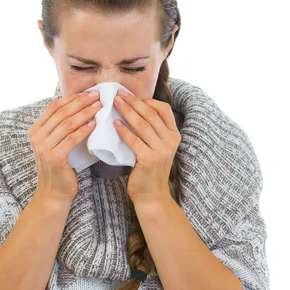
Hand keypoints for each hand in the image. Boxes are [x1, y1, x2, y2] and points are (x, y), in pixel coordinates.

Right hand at [27, 91, 100, 201]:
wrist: (53, 193)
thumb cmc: (59, 168)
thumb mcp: (55, 145)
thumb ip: (60, 129)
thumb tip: (79, 107)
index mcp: (35, 131)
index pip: (53, 107)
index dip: (72, 98)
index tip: (88, 92)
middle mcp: (36, 137)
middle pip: (61, 112)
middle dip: (81, 102)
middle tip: (97, 96)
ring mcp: (43, 148)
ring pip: (67, 123)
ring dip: (85, 113)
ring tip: (99, 107)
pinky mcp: (54, 158)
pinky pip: (71, 139)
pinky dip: (84, 130)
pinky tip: (94, 124)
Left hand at [112, 89, 180, 204]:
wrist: (152, 195)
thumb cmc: (150, 171)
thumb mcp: (157, 148)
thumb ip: (152, 132)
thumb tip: (133, 110)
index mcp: (174, 135)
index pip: (164, 109)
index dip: (147, 101)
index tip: (131, 97)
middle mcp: (170, 141)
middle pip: (151, 114)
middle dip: (133, 102)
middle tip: (118, 94)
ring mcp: (161, 151)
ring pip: (142, 124)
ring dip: (127, 111)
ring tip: (114, 104)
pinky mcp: (149, 160)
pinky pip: (134, 140)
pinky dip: (124, 130)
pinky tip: (115, 124)